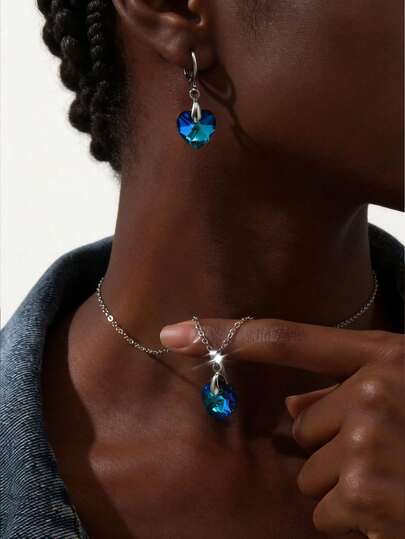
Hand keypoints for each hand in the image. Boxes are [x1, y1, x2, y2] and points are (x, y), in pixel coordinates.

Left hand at [160, 319, 404, 537]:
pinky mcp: (367, 493)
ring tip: (394, 481)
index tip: (174, 330)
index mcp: (386, 357)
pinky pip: (326, 510)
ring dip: (344, 485)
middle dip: (331, 447)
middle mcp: (376, 391)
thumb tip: (292, 409)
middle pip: (302, 426)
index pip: (287, 337)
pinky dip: (353, 520)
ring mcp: (371, 442)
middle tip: (387, 454)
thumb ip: (350, 388)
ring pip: (311, 472)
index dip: (226, 332)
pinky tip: (393, 510)